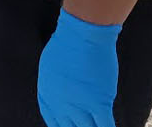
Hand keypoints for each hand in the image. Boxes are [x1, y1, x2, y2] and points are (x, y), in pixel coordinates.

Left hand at [37, 9, 119, 126]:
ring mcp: (78, 105)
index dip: (62, 126)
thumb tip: (67, 92)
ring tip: (97, 126)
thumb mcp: (51, 65)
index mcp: (46, 92)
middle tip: (87, 126)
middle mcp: (60, 103)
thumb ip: (57, 83)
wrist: (81, 34)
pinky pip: (104, 126)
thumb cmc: (68, 42)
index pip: (52, 119)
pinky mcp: (98, 103)